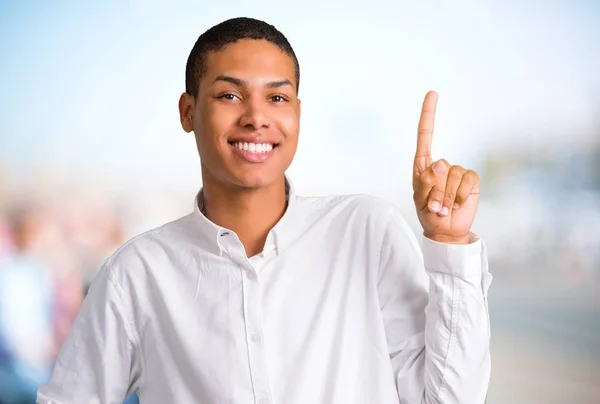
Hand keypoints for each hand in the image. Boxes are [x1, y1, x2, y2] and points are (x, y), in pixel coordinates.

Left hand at [412, 91, 479, 243]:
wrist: (445, 230)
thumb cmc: (428, 213)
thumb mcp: (421, 199)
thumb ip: (427, 181)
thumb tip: (441, 162)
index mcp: (424, 165)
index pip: (425, 135)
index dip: (429, 114)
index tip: (432, 93)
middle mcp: (441, 165)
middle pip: (439, 167)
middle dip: (435, 191)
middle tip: (434, 206)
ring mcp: (457, 172)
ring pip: (453, 176)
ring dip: (446, 196)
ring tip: (444, 208)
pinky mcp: (471, 180)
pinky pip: (467, 181)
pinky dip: (460, 195)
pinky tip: (457, 204)